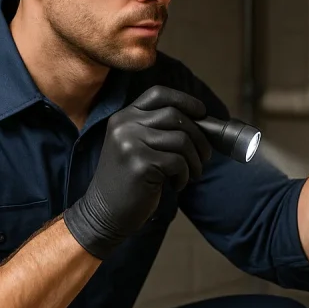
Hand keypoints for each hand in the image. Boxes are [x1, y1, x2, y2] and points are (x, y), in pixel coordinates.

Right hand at [63, 85, 211, 258]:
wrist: (104, 213)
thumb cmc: (128, 181)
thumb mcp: (134, 146)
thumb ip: (156, 128)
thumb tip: (200, 120)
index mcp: (124, 117)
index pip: (159, 94)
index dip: (186, 101)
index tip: (202, 113)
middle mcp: (125, 125)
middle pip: (176, 116)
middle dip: (199, 137)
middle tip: (204, 157)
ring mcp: (130, 143)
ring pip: (182, 139)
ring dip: (195, 160)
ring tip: (191, 174)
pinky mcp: (140, 163)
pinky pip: (178, 162)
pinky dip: (185, 175)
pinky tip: (177, 185)